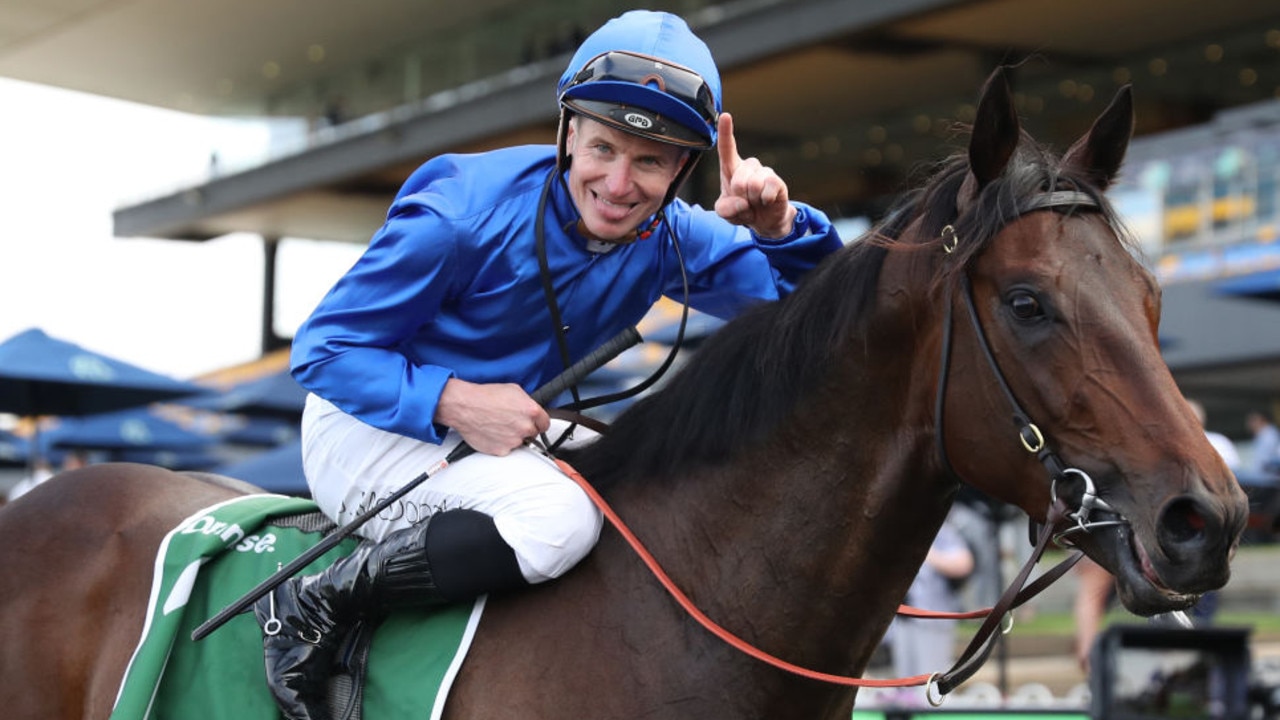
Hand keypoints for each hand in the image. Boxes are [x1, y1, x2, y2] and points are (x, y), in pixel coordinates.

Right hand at [435, 379, 549, 455]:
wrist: (465, 406)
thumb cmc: (485, 396)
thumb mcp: (513, 390)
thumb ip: (528, 403)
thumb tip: (533, 411)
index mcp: (531, 411)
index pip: (545, 424)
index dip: (538, 423)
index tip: (533, 423)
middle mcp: (524, 427)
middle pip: (533, 434)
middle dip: (524, 429)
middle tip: (510, 422)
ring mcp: (514, 441)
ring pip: (519, 442)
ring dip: (512, 437)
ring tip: (498, 425)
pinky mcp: (502, 450)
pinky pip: (506, 449)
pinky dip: (501, 443)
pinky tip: (492, 432)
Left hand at [714, 112, 796, 238]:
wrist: (764, 221)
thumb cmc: (742, 210)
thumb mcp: (725, 212)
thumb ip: (725, 209)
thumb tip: (741, 202)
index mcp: (731, 169)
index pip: (727, 148)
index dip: (725, 132)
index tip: (726, 116)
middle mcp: (748, 166)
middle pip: (738, 181)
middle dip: (740, 197)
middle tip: (745, 201)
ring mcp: (764, 172)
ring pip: (753, 186)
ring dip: (752, 201)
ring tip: (755, 202)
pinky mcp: (777, 181)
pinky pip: (768, 189)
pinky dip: (765, 201)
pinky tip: (766, 201)